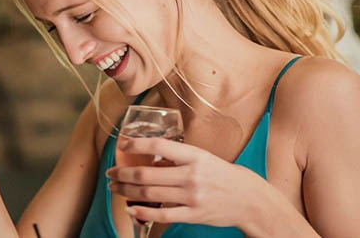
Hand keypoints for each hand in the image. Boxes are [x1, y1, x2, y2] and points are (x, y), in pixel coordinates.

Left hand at [105, 137, 260, 227]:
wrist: (248, 199)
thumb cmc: (222, 175)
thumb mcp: (203, 158)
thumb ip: (179, 157)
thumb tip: (150, 157)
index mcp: (195, 156)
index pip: (159, 146)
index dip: (137, 144)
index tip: (122, 144)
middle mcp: (192, 175)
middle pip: (148, 173)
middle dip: (123, 173)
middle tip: (111, 172)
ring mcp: (192, 197)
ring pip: (150, 193)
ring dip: (127, 190)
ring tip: (115, 187)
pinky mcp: (193, 214)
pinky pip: (162, 214)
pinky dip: (143, 212)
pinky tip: (131, 208)